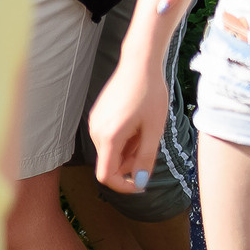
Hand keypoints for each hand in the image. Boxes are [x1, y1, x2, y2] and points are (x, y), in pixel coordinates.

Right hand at [87, 55, 168, 196]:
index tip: (142, 185)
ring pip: (110, 150)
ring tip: (146, 129)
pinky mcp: (97, 115)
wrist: (139, 63)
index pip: (107, 176)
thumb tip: (140, 181)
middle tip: (151, 145)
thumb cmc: (151, 93)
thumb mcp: (155, 128)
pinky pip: (108, 137)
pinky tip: (137, 121)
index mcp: (109, 137)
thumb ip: (146, 157)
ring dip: (128, 149)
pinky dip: (123, 138)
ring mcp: (94, 123)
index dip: (124, 186)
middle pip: (110, 163)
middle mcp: (95, 132)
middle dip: (130, 163)